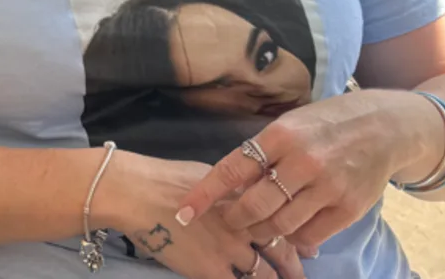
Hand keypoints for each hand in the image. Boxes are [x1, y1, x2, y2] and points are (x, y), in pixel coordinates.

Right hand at [97, 151, 306, 278]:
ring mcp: (230, 248)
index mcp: (245, 198)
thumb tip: (241, 199)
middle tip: (301, 274)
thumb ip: (230, 192)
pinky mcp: (211, 269)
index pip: (282, 220)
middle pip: (282, 249)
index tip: (308, 248)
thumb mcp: (206, 176)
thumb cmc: (162, 178)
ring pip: (266, 274)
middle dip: (294, 266)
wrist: (136, 193)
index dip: (297, 237)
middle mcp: (245, 223)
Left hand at [175, 91, 436, 254]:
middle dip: (235, 220)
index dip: (205, 194)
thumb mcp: (290, 125)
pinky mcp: (348, 208)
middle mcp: (303, 161)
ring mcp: (328, 187)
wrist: (385, 127)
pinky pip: (310, 235)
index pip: (231, 169)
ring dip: (262, 232)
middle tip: (230, 222)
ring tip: (256, 228)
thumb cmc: (326, 124)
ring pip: (280, 225)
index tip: (184, 211)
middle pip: (254, 205)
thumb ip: (262, 153)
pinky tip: (289, 233)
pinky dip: (294, 239)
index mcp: (280, 136)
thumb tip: (229, 185)